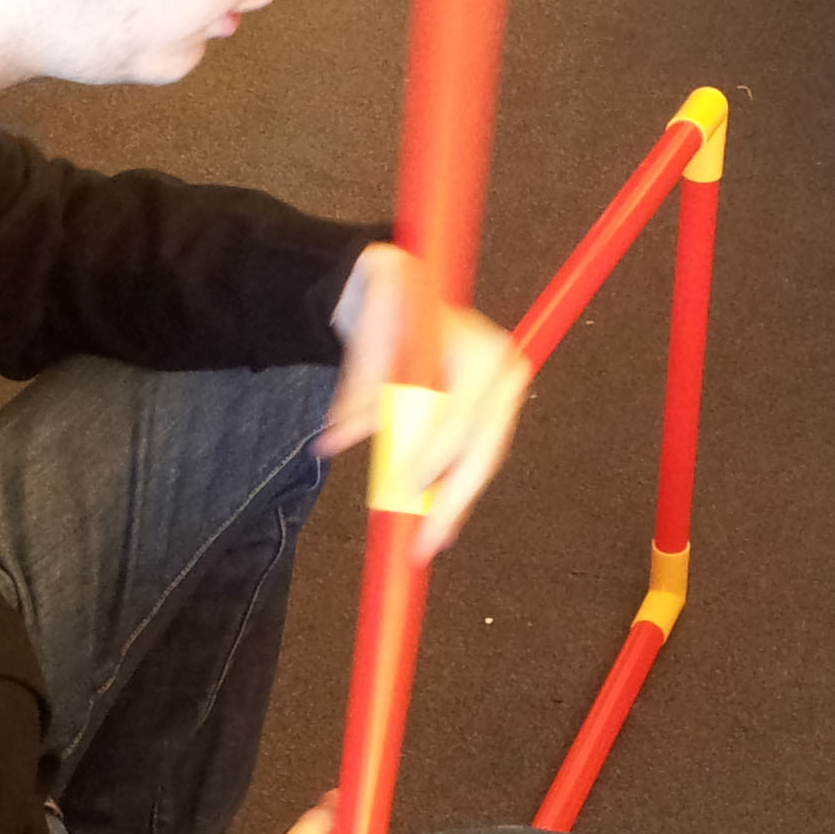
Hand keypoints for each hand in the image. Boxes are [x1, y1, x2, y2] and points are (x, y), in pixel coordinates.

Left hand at [320, 243, 533, 558]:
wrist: (397, 291)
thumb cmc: (385, 301)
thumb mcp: (368, 332)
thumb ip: (357, 388)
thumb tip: (332, 443)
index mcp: (479, 348)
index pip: (457, 416)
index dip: (431, 457)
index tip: (404, 490)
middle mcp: (501, 373)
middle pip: (481, 450)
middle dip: (452, 500)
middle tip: (423, 542)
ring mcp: (501, 396)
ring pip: (480, 462)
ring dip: (453, 503)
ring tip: (428, 540)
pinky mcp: (491, 414)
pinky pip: (474, 461)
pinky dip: (452, 491)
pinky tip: (437, 523)